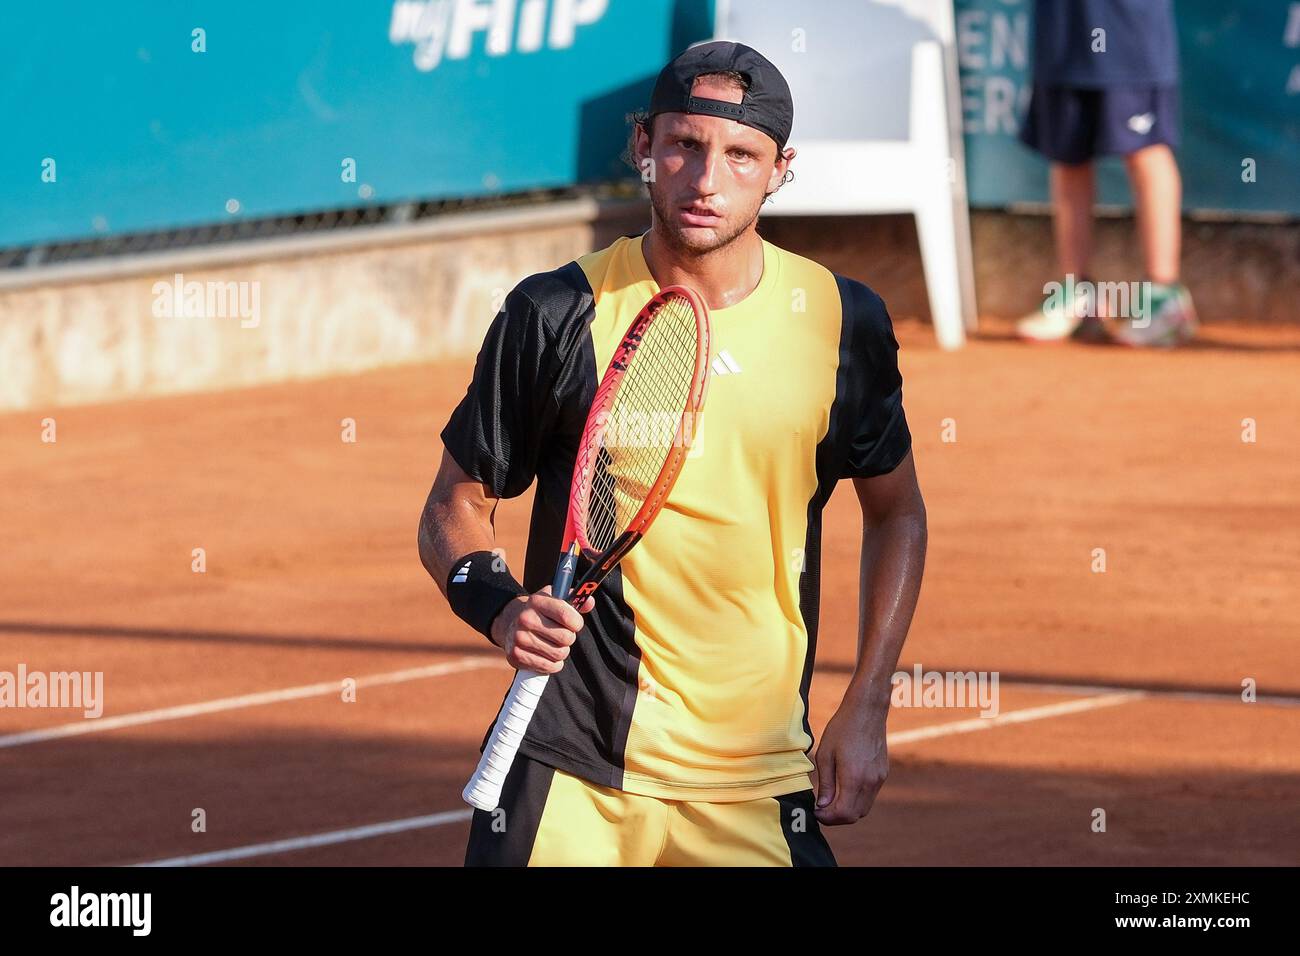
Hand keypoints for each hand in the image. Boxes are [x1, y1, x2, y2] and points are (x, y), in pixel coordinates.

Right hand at [490, 586, 593, 673]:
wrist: (510, 623)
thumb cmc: (540, 612)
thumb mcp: (554, 600)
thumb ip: (575, 601)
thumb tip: (590, 602)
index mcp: (536, 601)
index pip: (567, 616)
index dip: (577, 623)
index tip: (575, 624)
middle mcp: (525, 619)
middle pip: (566, 638)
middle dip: (569, 638)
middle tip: (561, 635)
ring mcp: (519, 638)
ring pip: (559, 654)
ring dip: (561, 651)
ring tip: (553, 644)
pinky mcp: (516, 656)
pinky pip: (549, 666)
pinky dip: (553, 664)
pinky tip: (547, 655)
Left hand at [813, 702, 888, 825]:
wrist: (867, 711)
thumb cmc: (842, 729)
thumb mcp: (825, 755)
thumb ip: (825, 783)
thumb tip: (823, 806)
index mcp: (854, 777)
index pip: (843, 813)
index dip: (827, 818)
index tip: (816, 811)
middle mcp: (870, 782)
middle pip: (855, 816)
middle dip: (837, 817)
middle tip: (822, 808)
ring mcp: (879, 779)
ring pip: (864, 809)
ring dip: (848, 810)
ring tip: (831, 799)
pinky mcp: (883, 774)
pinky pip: (870, 797)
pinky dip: (857, 800)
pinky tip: (844, 788)